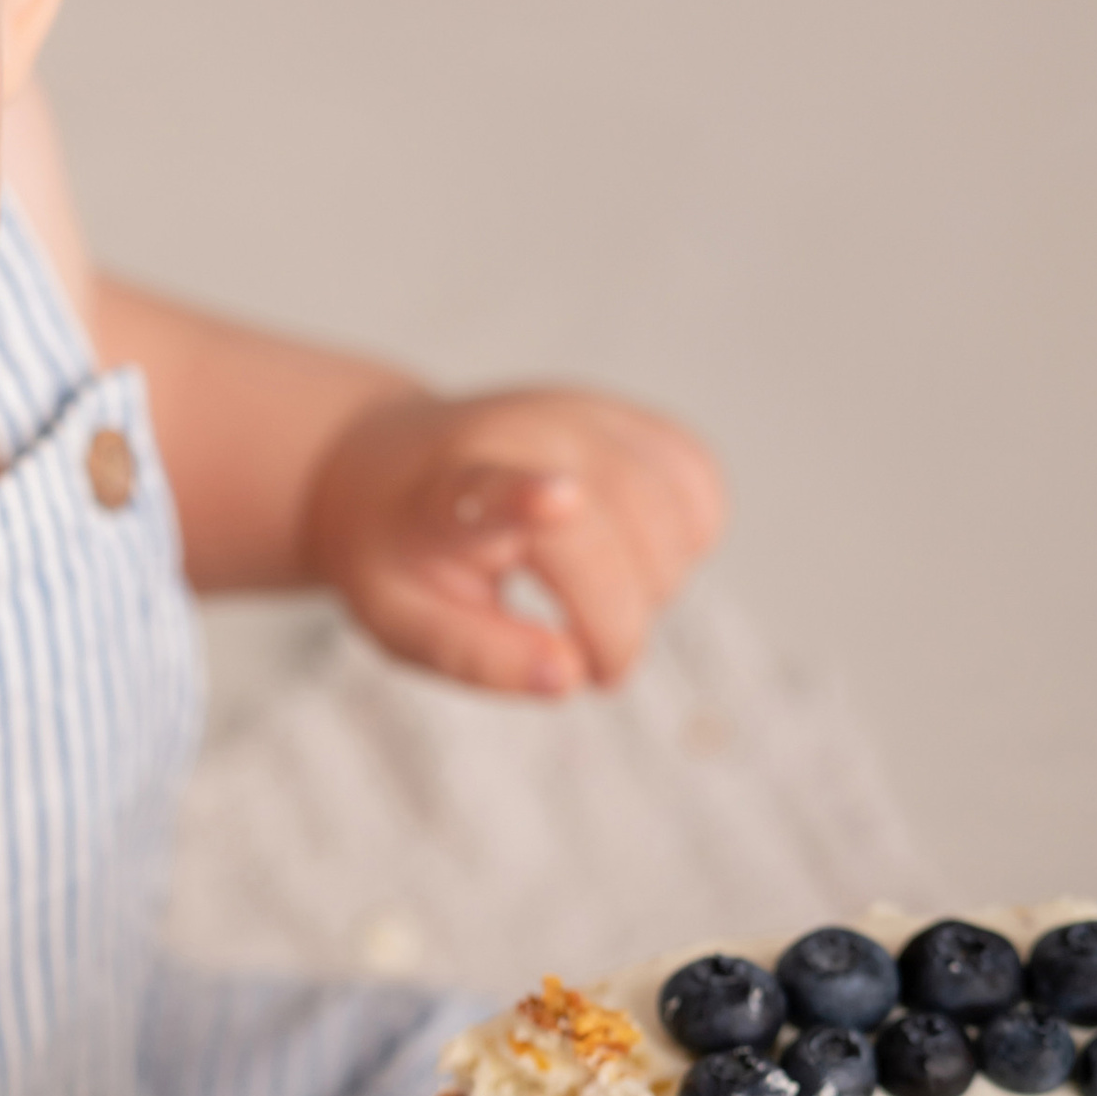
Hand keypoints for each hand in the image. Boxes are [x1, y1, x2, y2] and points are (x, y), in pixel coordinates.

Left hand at [302, 386, 724, 696]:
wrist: (394, 463)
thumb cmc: (401, 552)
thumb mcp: (402, 620)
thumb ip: (477, 656)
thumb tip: (567, 679)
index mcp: (456, 485)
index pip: (499, 488)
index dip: (532, 498)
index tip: (559, 503)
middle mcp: (535, 432)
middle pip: (626, 549)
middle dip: (615, 632)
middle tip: (565, 651)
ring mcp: (594, 416)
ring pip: (679, 526)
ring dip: (653, 590)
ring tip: (585, 594)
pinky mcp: (636, 418)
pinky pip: (702, 492)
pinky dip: (686, 541)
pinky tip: (629, 552)